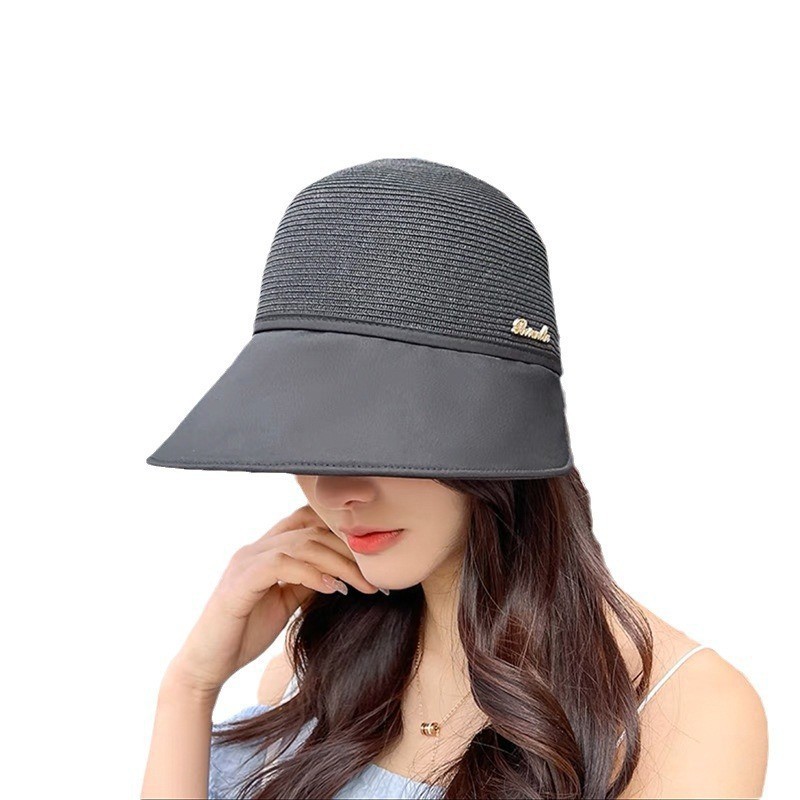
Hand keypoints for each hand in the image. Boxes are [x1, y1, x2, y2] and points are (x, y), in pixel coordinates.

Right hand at [164, 504, 380, 694]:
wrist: (207, 666)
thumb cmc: (245, 633)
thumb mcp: (286, 602)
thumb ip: (307, 582)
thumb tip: (341, 572)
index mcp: (265, 550)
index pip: (305, 521)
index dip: (338, 532)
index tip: (369, 556)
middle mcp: (254, 549)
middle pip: (309, 531)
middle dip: (347, 550)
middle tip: (376, 575)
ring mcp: (245, 562)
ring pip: (300, 544)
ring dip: (337, 563)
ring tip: (362, 584)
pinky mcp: (239, 583)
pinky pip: (281, 565)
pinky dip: (311, 573)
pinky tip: (333, 589)